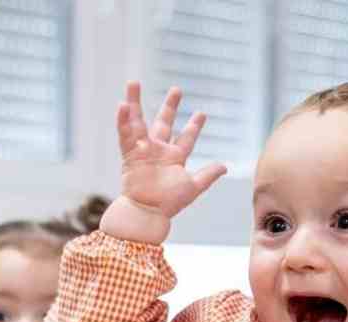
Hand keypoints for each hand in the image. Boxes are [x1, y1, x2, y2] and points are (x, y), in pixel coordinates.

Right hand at [100, 82, 227, 243]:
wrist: (147, 212)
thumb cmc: (169, 203)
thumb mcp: (193, 187)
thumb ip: (207, 176)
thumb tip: (225, 167)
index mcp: (174, 158)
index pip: (186, 138)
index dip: (194, 126)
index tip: (201, 113)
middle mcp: (158, 151)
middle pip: (164, 123)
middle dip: (170, 107)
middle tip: (177, 89)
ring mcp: (143, 151)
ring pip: (138, 122)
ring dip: (135, 103)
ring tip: (133, 83)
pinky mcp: (129, 154)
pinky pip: (125, 135)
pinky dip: (123, 121)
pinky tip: (122, 105)